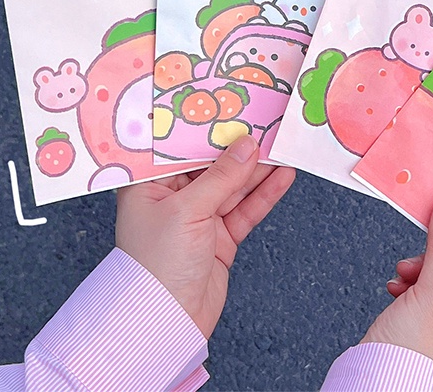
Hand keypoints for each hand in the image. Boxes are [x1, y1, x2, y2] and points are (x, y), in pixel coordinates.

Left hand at [116, 134, 294, 338]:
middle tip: (268, 123)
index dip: (208, 128)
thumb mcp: (188, 211)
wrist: (165, 324)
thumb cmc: (156, 266)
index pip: (182, 148)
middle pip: (212, 164)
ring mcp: (199, 218)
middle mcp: (173, 197)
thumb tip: (248, 145)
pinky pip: (246, 209)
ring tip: (283, 145)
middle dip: (240, 147)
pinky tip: (283, 176)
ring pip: (234, 185)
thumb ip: (222, 176)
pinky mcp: (220, 238)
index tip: (234, 109)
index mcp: (149, 185)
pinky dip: (265, 193)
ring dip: (258, 168)